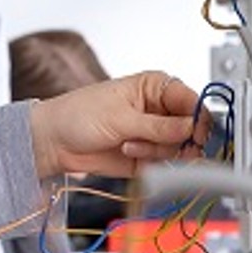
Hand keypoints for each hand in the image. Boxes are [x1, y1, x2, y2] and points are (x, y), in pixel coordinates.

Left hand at [29, 72, 204, 177]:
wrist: (53, 142)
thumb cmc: (78, 116)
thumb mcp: (121, 118)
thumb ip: (159, 127)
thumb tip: (192, 128)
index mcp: (155, 88)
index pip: (192, 101)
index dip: (198, 118)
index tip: (195, 132)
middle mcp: (159, 110)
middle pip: (192, 129)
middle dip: (177, 139)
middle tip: (156, 141)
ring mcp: (154, 134)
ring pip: (179, 149)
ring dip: (155, 151)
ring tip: (126, 144)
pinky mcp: (147, 156)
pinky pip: (164, 164)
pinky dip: (151, 164)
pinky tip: (128, 154)